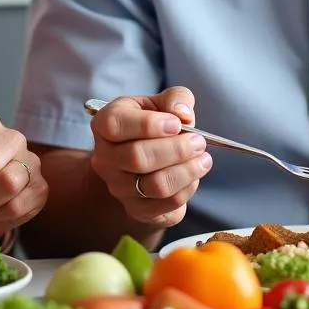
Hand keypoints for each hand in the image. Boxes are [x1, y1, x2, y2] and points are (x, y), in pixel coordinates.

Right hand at [88, 86, 212, 227]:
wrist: (143, 157)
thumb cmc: (153, 124)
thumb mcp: (162, 102)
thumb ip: (176, 98)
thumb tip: (183, 114)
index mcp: (105, 124)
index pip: (115, 125)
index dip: (148, 124)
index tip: (176, 124)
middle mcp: (104, 158)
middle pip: (137, 158)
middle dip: (176, 150)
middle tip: (199, 142)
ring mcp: (117, 186)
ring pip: (155, 185)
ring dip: (186, 171)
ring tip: (203, 159)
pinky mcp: (136, 209)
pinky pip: (166, 205)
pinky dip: (187, 189)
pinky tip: (194, 176)